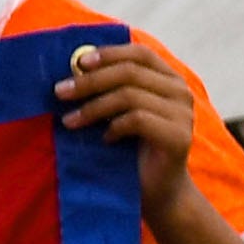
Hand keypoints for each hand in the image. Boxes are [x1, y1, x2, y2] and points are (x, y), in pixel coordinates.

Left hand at [54, 40, 203, 223]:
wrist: (156, 190)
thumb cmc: (130, 146)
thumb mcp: (116, 109)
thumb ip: (105, 85)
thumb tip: (71, 64)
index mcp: (168, 79)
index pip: (139, 53)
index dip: (108, 54)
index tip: (77, 63)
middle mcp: (180, 92)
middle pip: (129, 72)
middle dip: (89, 81)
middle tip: (59, 92)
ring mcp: (184, 114)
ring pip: (129, 95)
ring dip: (93, 107)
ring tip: (70, 121)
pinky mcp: (179, 136)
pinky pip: (137, 119)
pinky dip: (113, 126)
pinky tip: (105, 138)